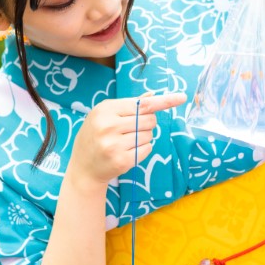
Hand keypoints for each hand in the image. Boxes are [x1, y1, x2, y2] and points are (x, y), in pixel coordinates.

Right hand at [66, 93, 186, 190]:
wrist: (83, 168)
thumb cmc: (95, 136)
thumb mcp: (104, 115)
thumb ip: (129, 106)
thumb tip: (153, 95)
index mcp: (105, 110)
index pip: (143, 104)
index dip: (164, 101)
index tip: (182, 97)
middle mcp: (109, 126)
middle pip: (149, 120)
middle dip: (148, 123)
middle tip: (132, 128)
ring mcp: (115, 145)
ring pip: (149, 135)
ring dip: (144, 137)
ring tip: (125, 141)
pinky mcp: (122, 161)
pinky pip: (147, 149)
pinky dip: (143, 149)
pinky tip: (127, 152)